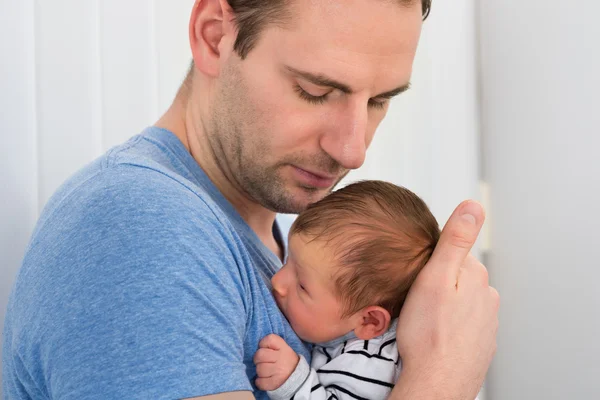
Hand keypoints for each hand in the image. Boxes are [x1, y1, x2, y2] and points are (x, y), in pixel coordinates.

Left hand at [253, 334, 299, 390]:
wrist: (298, 379)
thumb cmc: (286, 362)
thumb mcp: (284, 349)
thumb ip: (272, 345)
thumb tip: (257, 347)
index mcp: (284, 348)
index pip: (269, 339)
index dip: (263, 344)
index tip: (266, 349)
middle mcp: (282, 358)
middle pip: (259, 354)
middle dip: (258, 359)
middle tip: (263, 362)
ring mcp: (279, 371)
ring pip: (259, 369)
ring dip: (260, 371)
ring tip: (267, 371)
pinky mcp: (275, 383)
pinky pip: (260, 382)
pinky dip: (259, 382)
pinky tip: (265, 380)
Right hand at [395, 201, 498, 399]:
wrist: (436, 382)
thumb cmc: (428, 332)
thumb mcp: (435, 276)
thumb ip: (454, 240)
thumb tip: (473, 205)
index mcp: (476, 276)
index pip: (454, 255)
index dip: (432, 263)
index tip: (418, 277)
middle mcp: (487, 298)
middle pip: (458, 279)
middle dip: (439, 285)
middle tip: (417, 301)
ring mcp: (486, 325)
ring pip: (460, 304)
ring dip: (444, 307)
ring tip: (423, 321)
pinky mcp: (480, 346)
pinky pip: (462, 326)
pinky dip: (449, 328)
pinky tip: (434, 337)